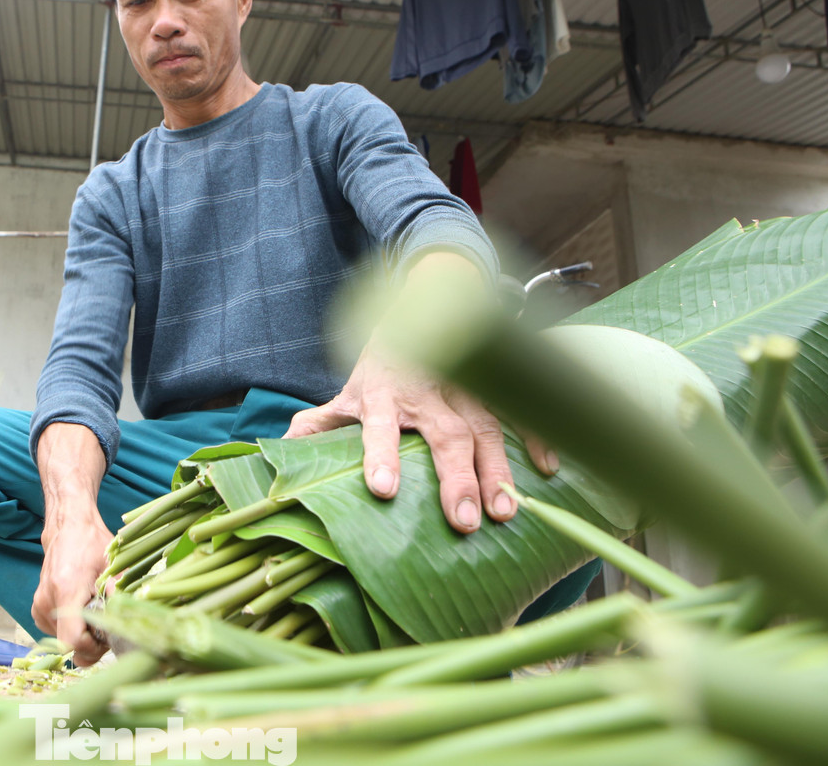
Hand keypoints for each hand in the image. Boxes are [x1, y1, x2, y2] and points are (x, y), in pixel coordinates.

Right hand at [33, 513, 112, 665]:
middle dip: (91, 645)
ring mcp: (40, 606)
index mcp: (66, 590)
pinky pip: (56, 632)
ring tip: (96, 613)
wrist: (68, 527)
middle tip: (107, 628)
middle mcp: (47, 601)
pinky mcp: (37, 608)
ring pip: (62, 641)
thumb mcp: (113, 565)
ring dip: (81, 636)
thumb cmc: (92, 543)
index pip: (71, 641)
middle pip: (67, 645)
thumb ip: (120, 593)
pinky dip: (72, 628)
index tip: (106, 637)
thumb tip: (129, 620)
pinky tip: (83, 611)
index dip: (92, 648)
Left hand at [285, 343, 556, 533]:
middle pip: (444, 434)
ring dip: (497, 470)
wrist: (424, 305)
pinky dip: (538, 437)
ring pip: (487, 427)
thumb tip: (279, 455)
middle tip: (464, 522)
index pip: (379, 425)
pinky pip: (522, 411)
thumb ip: (316, 425)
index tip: (382, 490)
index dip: (381, 454)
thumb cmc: (382, 367)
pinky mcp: (496, 387)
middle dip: (455, 478)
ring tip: (504, 512)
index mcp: (382, 394)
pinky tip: (547, 471)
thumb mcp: (345, 393)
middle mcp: (426, 390)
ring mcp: (466, 387)